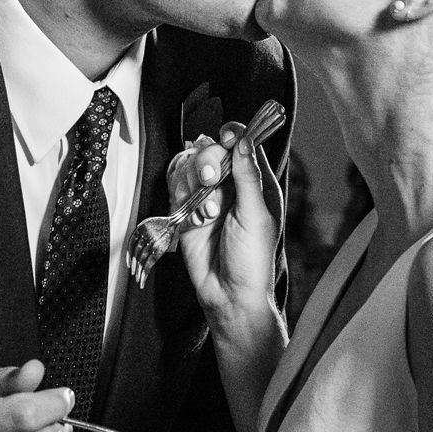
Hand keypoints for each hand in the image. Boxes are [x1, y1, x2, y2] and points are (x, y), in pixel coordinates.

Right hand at [170, 124, 280, 332]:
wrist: (228, 296)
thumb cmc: (252, 261)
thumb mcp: (256, 215)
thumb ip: (247, 175)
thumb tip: (244, 139)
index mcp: (256, 185)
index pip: (243, 146)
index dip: (234, 136)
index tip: (226, 135)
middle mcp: (231, 188)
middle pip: (212, 151)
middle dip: (208, 161)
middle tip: (211, 179)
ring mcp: (208, 199)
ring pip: (190, 169)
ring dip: (194, 185)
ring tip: (206, 212)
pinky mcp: (187, 213)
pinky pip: (176, 190)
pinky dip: (182, 200)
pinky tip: (195, 220)